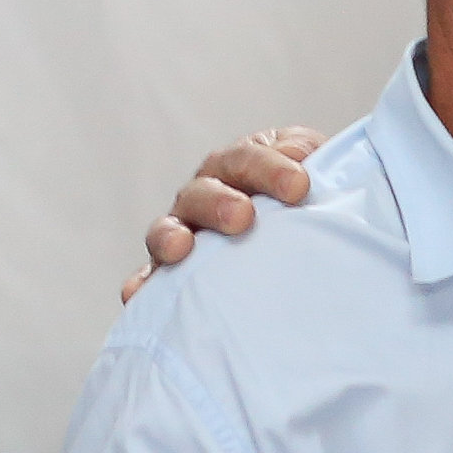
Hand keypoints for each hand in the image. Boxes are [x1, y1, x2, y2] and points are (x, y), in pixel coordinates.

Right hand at [121, 125, 325, 300]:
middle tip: (242, 217)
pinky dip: (143, 284)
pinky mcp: (175, 274)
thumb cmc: (308, 203)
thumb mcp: (315, 171)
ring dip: (171, 236)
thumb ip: (310, 157)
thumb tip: (300, 158)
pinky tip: (137, 295)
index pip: (246, 159)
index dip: (269, 169)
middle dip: (219, 201)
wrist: (308, 234)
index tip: (299, 186)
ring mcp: (186, 233)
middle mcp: (206, 195)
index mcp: (239, 167)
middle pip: (202, 191)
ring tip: (179, 249)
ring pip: (168, 228)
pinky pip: (152, 278)